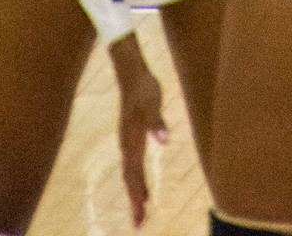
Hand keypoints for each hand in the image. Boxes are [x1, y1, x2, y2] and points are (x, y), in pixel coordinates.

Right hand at [110, 34, 167, 228]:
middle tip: (138, 224)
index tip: (140, 216)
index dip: (137, 196)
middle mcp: (126, 143)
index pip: (133, 174)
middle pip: (130, 178)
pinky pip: (133, 164)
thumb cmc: (144, 86)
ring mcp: (127, 140)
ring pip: (130, 173)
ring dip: (135, 193)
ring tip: (141, 212)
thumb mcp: (153, 101)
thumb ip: (157, 121)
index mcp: (131, 140)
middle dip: (134, 201)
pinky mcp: (132, 136)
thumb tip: (164, 140)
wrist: (132, 71)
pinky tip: (145, 189)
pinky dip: (137, 180)